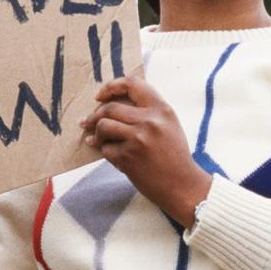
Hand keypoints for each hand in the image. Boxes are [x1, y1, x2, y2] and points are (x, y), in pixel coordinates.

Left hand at [80, 76, 210, 226]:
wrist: (182, 186)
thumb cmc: (174, 156)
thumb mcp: (169, 126)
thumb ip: (148, 111)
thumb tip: (113, 104)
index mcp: (162, 110)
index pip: (132, 84)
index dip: (111, 87)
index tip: (100, 96)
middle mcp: (150, 121)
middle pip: (110, 107)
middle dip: (95, 115)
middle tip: (88, 122)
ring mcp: (138, 139)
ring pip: (103, 126)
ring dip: (97, 134)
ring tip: (99, 140)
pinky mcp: (128, 158)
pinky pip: (106, 149)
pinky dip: (106, 153)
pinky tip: (113, 157)